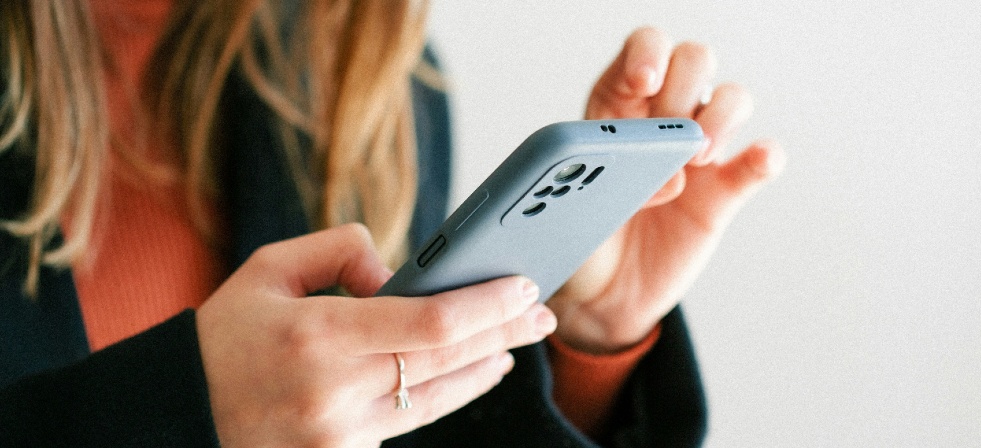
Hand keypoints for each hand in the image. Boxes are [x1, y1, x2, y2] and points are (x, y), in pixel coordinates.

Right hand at [196, 224, 555, 446]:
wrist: (176, 415)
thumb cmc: (223, 336)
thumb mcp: (268, 269)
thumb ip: (341, 251)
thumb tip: (401, 273)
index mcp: (317, 334)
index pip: (433, 323)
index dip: (490, 305)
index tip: (525, 285)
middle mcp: (335, 391)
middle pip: (450, 361)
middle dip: (506, 332)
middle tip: (542, 314)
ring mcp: (342, 434)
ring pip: (439, 399)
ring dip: (485, 368)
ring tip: (513, 344)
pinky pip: (409, 420)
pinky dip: (443, 393)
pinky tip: (466, 374)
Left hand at [547, 28, 784, 353]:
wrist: (601, 297)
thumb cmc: (578, 242)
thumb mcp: (567, 210)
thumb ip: (605, 184)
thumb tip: (663, 175)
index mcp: (616, 108)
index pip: (642, 52)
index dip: (648, 53)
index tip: (645, 81)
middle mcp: (662, 120)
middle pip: (693, 62)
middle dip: (685, 87)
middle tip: (671, 134)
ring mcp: (698, 152)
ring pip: (732, 98)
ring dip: (722, 116)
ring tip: (698, 158)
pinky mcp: (725, 191)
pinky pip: (759, 161)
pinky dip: (765, 155)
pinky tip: (758, 161)